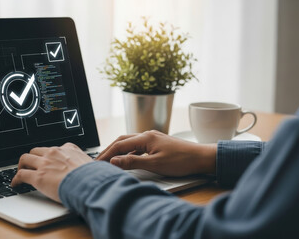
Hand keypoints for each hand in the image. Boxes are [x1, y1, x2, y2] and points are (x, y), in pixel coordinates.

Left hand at [11, 143, 92, 202]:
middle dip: (32, 158)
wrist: (90, 183)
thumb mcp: (92, 165)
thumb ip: (87, 165)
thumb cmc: (94, 177)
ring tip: (20, 172)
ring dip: (22, 165)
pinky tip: (15, 184)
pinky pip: (21, 175)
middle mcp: (55, 153)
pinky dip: (16, 179)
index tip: (48, 159)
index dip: (49, 155)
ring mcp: (45, 164)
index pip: (55, 148)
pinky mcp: (38, 177)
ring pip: (25, 159)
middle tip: (31, 165)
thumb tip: (93, 171)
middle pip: (36, 151)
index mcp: (69, 149)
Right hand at [97, 130, 216, 176]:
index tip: (97, 164)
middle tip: (99, 161)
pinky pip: (137, 145)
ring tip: (109, 160)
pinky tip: (127, 159)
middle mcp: (147, 134)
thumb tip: (114, 161)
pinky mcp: (157, 143)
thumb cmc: (181, 161)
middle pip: (122, 140)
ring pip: (129, 142)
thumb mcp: (155, 164)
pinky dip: (128, 152)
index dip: (106, 154)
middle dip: (109, 150)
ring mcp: (152, 138)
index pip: (119, 145)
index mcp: (145, 138)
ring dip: (118, 150)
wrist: (201, 158)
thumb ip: (132, 162)